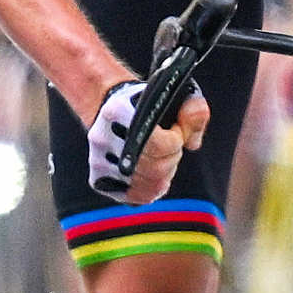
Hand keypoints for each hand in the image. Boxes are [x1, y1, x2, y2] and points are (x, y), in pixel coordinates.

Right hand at [87, 76, 204, 204]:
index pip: (160, 144)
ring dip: (164, 174)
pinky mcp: (99, 179)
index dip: (176, 141)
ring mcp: (98, 161)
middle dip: (172, 158)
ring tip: (160, 157)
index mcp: (118, 111)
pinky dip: (151, 188)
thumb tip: (192, 143)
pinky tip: (152, 172)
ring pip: (149, 186)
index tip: (175, 130)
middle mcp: (102, 137)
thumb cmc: (150, 103)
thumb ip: (194, 110)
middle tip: (169, 145)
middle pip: (155, 168)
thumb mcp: (176, 95)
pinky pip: (136, 197)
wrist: (115, 110)